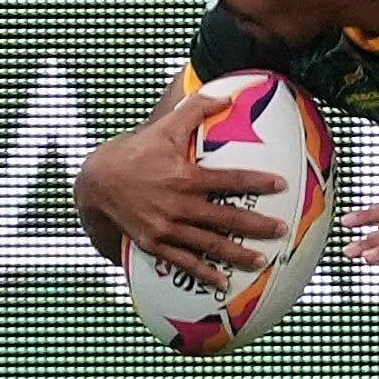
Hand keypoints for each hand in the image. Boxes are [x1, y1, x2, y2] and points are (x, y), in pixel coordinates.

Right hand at [77, 94, 288, 285]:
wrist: (97, 182)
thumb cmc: (136, 151)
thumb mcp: (165, 127)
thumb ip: (196, 109)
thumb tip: (227, 95)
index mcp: (184, 177)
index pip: (229, 180)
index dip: (257, 182)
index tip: (282, 185)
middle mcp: (177, 205)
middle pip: (225, 218)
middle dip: (256, 225)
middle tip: (282, 230)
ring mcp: (165, 228)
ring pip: (207, 244)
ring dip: (236, 253)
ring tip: (262, 261)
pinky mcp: (153, 244)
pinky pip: (182, 262)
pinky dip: (202, 272)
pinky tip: (222, 283)